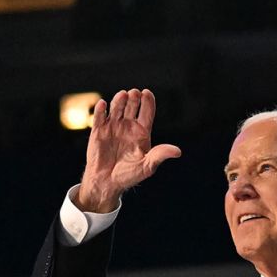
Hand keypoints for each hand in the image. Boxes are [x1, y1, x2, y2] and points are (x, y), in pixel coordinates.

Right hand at [76, 88, 180, 212]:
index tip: (146, 93)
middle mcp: (128, 126)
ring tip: (122, 96)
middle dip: (133, 98)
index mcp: (141, 131)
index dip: (148, 101)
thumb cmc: (128, 176)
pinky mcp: (98, 130)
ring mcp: (113, 126)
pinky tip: (103, 105)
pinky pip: (99, 116)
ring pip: (116, 107)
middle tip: (134, 94)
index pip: (147, 111)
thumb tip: (178, 152)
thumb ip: (160, 155)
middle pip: (132, 105)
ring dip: (119, 100)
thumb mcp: (147, 167)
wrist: (106, 183)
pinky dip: (100, 110)